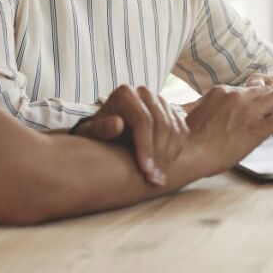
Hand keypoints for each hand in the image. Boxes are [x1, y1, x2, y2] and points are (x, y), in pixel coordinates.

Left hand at [70, 85, 187, 186]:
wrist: (107, 130)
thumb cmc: (97, 133)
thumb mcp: (90, 133)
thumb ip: (100, 129)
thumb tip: (117, 124)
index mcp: (125, 94)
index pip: (143, 120)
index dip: (146, 147)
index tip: (145, 170)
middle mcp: (144, 93)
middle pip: (162, 124)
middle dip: (159, 155)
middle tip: (154, 180)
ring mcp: (160, 101)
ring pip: (174, 128)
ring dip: (169, 157)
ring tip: (159, 179)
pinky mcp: (171, 111)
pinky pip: (182, 130)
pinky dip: (176, 151)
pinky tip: (166, 168)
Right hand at [184, 85, 272, 175]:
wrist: (189, 152)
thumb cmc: (188, 139)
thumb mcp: (194, 114)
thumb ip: (203, 108)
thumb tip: (199, 110)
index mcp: (220, 91)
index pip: (246, 88)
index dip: (254, 99)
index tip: (255, 109)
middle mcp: (237, 95)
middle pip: (265, 88)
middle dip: (272, 98)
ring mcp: (249, 110)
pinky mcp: (258, 127)